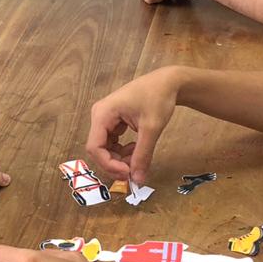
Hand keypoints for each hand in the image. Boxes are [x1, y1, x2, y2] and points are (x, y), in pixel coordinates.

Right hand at [86, 67, 181, 181]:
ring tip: (138, 157)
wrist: (167, 82)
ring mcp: (106, 118)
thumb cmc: (157, 98)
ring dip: (119, 158)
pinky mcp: (114, 120)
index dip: (109, 164)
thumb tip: (138, 180)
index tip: (128, 173)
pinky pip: (112, 142)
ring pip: (105, 147)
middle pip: (98, 149)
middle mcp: (99, 115)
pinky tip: (136, 148)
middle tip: (134, 172)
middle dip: (114, 163)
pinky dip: (123, 151)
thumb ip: (143, 155)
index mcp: (102, 114)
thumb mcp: (151, 129)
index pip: (95, 147)